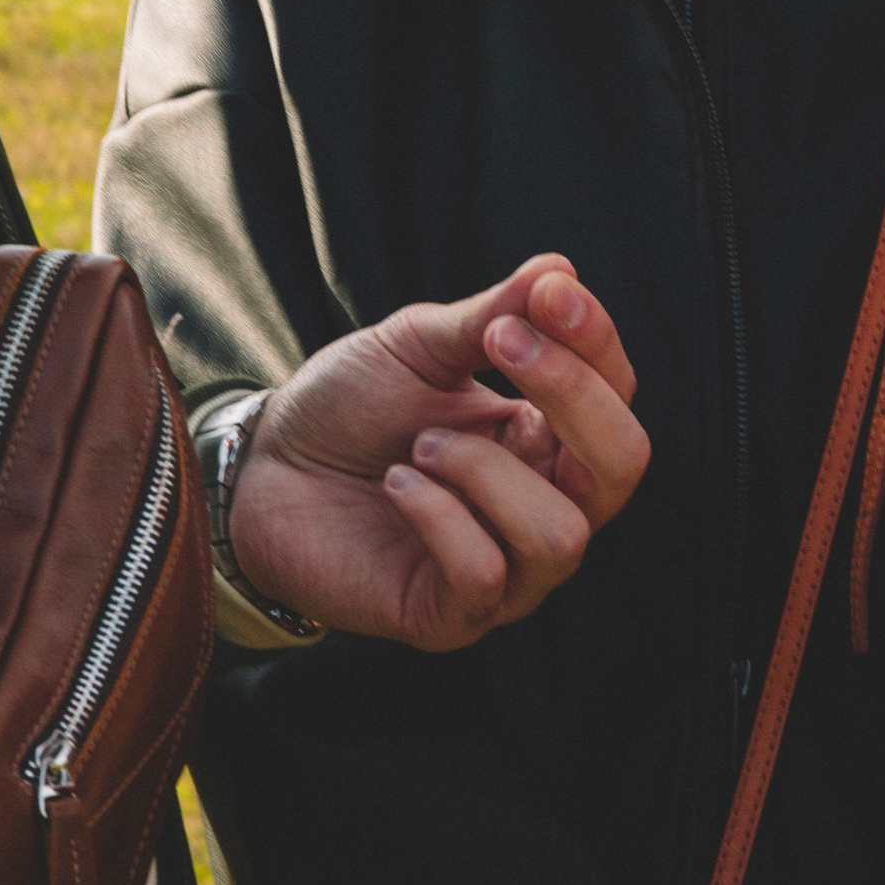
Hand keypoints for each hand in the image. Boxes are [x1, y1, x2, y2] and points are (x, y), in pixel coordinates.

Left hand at [230, 254, 648, 647]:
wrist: (261, 471)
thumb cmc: (348, 408)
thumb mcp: (418, 345)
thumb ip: (492, 315)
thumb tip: (560, 268)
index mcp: (548, 439)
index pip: (617, 396)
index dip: (593, 343)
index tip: (547, 294)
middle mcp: (544, 508)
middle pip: (622, 467)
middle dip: (572, 396)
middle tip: (498, 345)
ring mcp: (505, 572)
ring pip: (560, 534)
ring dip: (484, 470)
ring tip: (421, 444)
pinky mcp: (450, 616)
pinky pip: (483, 573)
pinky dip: (439, 516)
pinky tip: (398, 485)